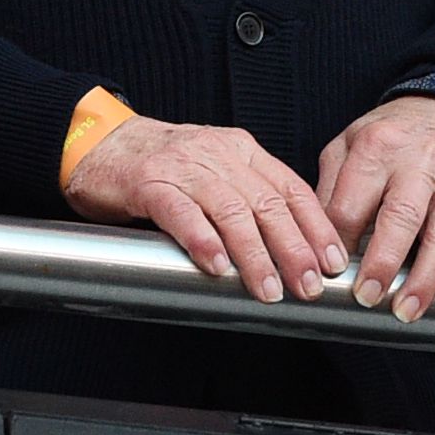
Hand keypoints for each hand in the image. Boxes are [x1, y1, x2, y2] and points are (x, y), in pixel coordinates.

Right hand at [63, 115, 344, 303]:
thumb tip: (294, 251)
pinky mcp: (147, 181)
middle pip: (267, 202)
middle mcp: (217, 153)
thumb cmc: (163, 169)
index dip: (316, 227)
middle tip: (309, 285)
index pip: (291, 188)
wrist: (100, 145)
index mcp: (240, 150)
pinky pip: (181, 212)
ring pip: (230, 210)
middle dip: (294, 248)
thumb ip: (250, 199)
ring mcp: (182, 166)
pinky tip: (216, 265)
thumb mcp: (216, 173)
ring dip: (254, 254)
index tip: (334, 262)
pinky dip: (202, 240)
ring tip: (268, 289)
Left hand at [316, 92, 434, 319]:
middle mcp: (419, 166)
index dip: (338, 241)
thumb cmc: (392, 135)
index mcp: (377, 148)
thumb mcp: (348, 142)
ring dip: (426, 279)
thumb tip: (315, 239)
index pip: (351, 203)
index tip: (329, 271)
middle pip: (401, 219)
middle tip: (367, 298)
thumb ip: (329, 187)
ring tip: (408, 311)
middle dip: (383, 264)